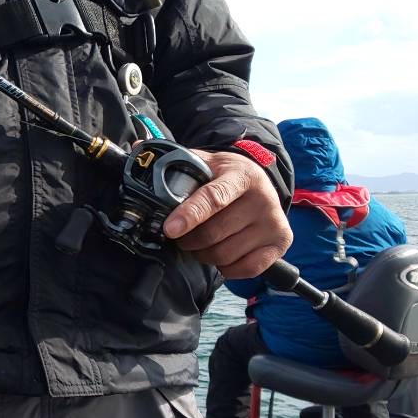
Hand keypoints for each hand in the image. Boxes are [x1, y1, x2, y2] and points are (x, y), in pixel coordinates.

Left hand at [162, 149, 290, 278]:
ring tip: (199, 243)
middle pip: (214, 233)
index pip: (213, 198)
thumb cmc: (223, 176)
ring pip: (224, 254)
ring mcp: (273, 222)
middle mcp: (263, 198)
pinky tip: (221, 252)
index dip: (189, 215)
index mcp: (241, 175)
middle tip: (179, 237)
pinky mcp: (281, 243)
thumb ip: (174, 160)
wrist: (261, 182)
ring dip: (203, 254)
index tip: (169, 229)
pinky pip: (244, 268)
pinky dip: (226, 266)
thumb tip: (137, 148)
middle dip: (188, 240)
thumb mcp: (204, 162)